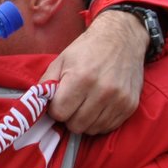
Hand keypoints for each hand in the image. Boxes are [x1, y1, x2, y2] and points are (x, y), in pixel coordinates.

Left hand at [42, 10, 146, 133]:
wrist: (123, 38)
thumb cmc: (88, 48)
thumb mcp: (61, 60)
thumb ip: (46, 83)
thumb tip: (37, 104)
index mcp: (81, 78)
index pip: (60, 113)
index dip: (56, 109)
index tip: (59, 101)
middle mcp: (102, 91)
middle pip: (75, 125)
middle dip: (69, 117)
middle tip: (72, 103)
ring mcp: (119, 100)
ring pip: (92, 129)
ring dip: (85, 121)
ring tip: (85, 104)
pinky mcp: (130, 106)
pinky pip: (108, 127)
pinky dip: (100, 121)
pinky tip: (99, 106)